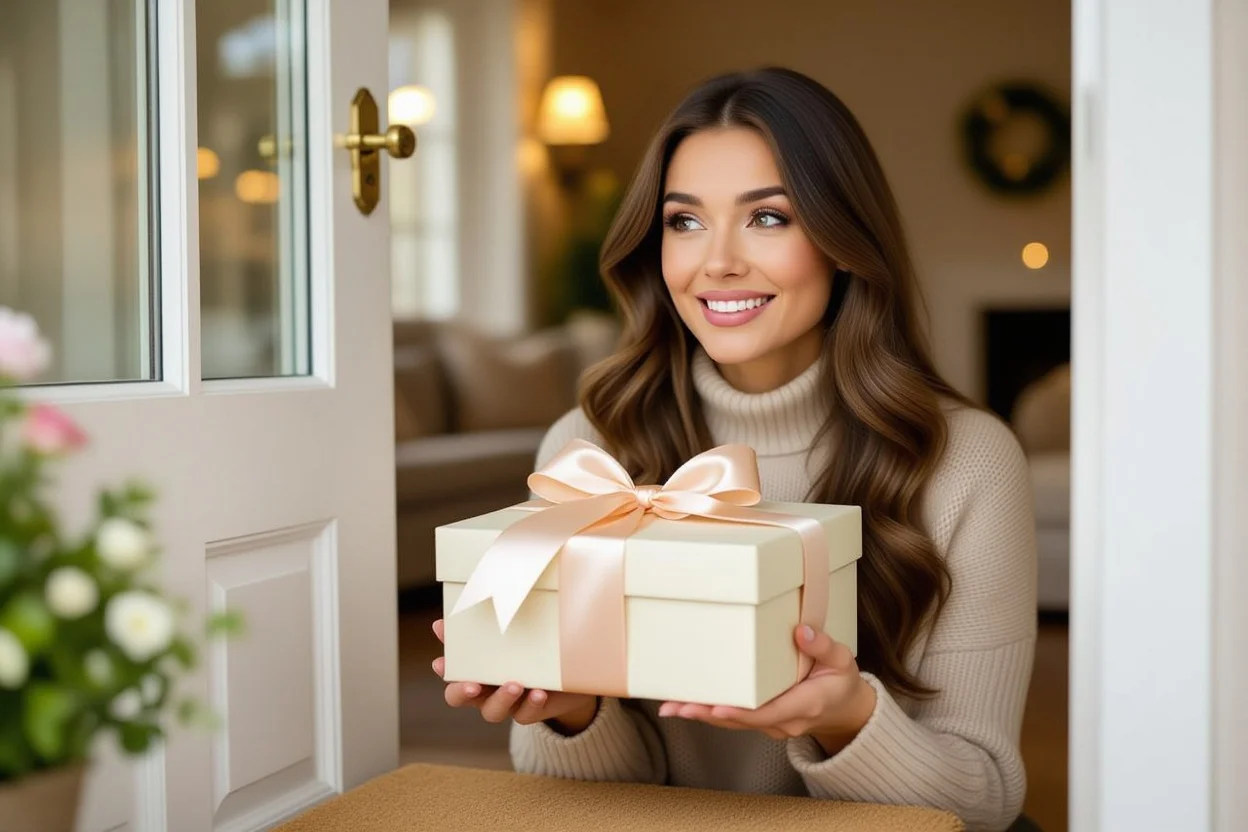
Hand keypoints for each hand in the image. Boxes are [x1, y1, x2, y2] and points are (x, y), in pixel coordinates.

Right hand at [431, 619, 598, 733]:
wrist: (570, 666)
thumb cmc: (533, 643)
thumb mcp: (515, 629)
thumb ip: (492, 621)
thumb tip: (476, 598)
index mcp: (475, 667)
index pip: (450, 669)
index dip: (443, 667)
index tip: (440, 662)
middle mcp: (485, 688)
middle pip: (458, 697)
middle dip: (462, 691)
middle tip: (472, 685)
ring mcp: (507, 702)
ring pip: (492, 711)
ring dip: (501, 698)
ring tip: (515, 684)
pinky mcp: (530, 710)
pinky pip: (525, 714)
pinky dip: (531, 704)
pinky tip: (539, 692)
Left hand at [657, 624, 875, 754]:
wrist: (845, 710)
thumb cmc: (841, 681)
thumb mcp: (842, 660)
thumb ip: (823, 646)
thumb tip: (802, 632)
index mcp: (805, 704)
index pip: (768, 712)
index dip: (741, 711)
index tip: (717, 707)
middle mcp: (785, 721)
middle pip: (741, 721)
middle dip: (709, 714)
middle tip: (678, 707)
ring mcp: (772, 725)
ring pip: (733, 723)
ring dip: (703, 715)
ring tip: (672, 707)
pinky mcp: (762, 722)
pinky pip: (735, 719)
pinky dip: (710, 713)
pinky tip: (686, 706)